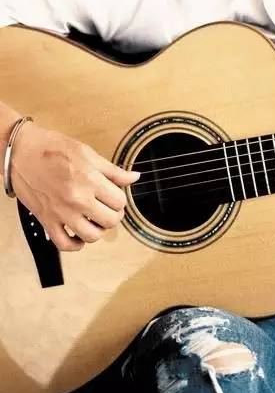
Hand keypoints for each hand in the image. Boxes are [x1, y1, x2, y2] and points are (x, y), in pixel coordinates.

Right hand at [9, 122, 139, 251]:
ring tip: (94, 219)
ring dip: (98, 230)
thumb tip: (134, 177)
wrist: (21, 152)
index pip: (119, 202)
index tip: (113, 194)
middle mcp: (77, 199)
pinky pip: (65, 245)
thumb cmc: (53, 148)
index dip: (120, 199)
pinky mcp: (47, 220)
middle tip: (107, 207)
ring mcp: (61, 213)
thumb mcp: (88, 153)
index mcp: (90, 180)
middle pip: (110, 221)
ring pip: (91, 236)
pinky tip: (79, 235)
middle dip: (113, 214)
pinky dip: (76, 244)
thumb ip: (113, 170)